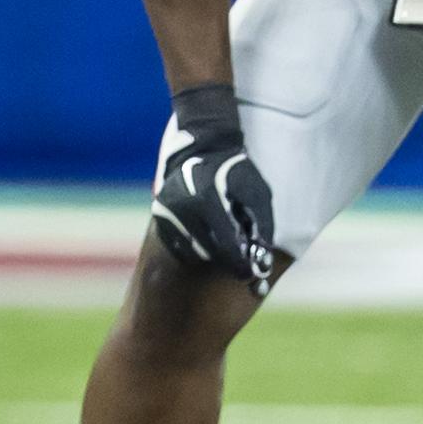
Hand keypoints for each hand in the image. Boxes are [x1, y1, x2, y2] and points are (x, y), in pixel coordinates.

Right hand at [151, 85, 277, 294]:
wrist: (203, 149)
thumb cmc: (236, 172)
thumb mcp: (257, 192)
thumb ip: (262, 225)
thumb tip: (264, 260)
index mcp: (207, 200)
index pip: (225, 246)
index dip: (240, 264)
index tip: (250, 275)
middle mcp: (182, 208)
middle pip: (208, 253)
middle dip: (227, 261)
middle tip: (242, 265)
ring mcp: (166, 214)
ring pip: (192, 252)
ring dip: (212, 254)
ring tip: (226, 239)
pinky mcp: (159, 219)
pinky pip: (179, 248)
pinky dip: (196, 249)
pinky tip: (209, 236)